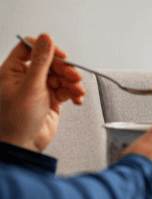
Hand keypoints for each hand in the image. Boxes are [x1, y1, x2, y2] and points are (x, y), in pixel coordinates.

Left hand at [0, 33, 84, 151]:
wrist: (23, 146)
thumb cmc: (17, 120)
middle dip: (65, 69)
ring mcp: (39, 90)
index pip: (29, 49)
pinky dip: (73, 93)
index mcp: (13, 71)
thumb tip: (46, 39)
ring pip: (60, 77)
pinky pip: (65, 90)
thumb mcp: (31, 86)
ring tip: (77, 91)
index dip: (47, 49)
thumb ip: (41, 61)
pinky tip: (77, 99)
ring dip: (72, 83)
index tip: (61, 56)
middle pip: (50, 63)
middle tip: (73, 77)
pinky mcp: (51, 101)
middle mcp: (25, 78)